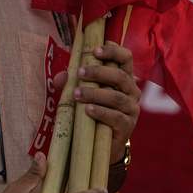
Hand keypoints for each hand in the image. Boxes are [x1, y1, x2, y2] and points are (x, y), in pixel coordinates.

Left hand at [54, 43, 140, 163]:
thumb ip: (70, 83)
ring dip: (95, 94)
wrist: (99, 141)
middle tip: (79, 73)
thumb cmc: (91, 108)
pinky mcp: (128, 125)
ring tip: (77, 94)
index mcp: (123, 77)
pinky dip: (101, 112)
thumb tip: (60, 77)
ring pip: (117, 97)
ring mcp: (132, 108)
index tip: (95, 51)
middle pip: (121, 76)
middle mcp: (131, 90)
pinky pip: (116, 117)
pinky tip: (88, 110)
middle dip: (99, 72)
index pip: (125, 57)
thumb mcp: (81, 92)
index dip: (113, 51)